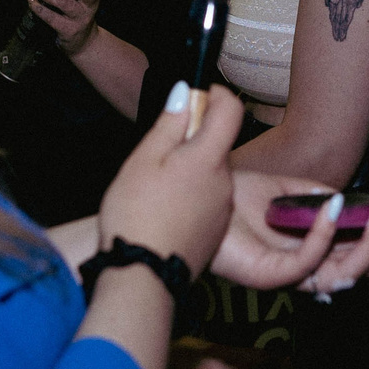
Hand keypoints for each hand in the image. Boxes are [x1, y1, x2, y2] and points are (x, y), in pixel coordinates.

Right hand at [97, 80, 244, 277]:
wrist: (142, 275)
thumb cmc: (136, 214)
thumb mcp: (144, 160)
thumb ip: (170, 124)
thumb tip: (187, 93)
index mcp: (208, 159)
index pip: (232, 112)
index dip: (218, 95)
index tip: (197, 97)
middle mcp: (224, 183)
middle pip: (217, 146)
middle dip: (193, 140)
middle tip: (159, 150)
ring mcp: (221, 210)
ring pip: (210, 175)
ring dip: (190, 171)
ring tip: (154, 186)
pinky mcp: (214, 232)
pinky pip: (207, 201)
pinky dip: (190, 197)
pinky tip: (163, 209)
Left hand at [209, 170, 368, 298]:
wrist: (198, 191)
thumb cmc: (236, 194)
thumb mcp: (288, 187)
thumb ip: (320, 194)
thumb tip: (353, 200)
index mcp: (314, 248)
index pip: (363, 250)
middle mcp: (306, 266)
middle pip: (363, 269)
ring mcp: (289, 274)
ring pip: (344, 276)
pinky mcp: (269, 276)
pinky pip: (306, 266)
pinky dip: (324, 237)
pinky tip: (332, 208)